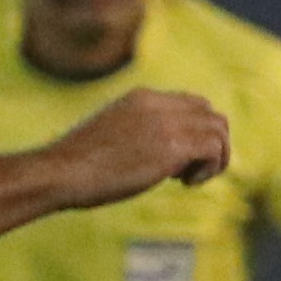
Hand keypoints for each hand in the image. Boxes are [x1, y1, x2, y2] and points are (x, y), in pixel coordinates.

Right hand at [40, 87, 226, 206]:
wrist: (60, 173)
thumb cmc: (75, 167)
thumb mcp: (109, 138)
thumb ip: (135, 135)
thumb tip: (150, 156)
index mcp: (141, 97)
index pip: (192, 103)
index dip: (195, 132)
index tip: (179, 160)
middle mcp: (157, 103)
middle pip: (211, 113)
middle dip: (210, 144)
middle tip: (189, 172)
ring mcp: (166, 122)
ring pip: (219, 128)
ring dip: (213, 158)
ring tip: (189, 179)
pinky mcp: (171, 146)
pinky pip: (214, 148)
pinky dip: (209, 168)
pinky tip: (184, 183)